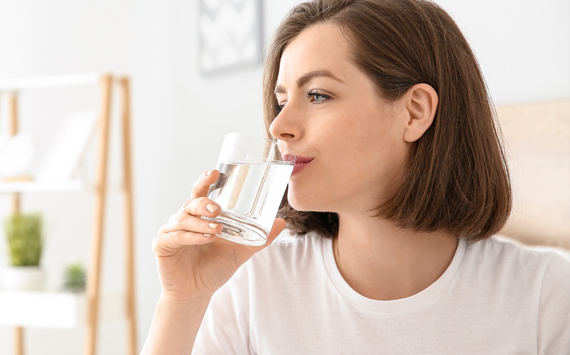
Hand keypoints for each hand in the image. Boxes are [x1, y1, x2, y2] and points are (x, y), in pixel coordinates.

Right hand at [152, 169, 285, 302]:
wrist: (197, 293)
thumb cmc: (215, 268)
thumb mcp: (240, 251)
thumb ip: (259, 238)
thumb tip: (281, 222)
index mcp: (199, 215)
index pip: (200, 192)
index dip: (205, 180)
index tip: (214, 173)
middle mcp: (183, 219)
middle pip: (191, 202)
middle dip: (205, 203)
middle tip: (218, 210)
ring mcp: (170, 231)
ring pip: (184, 219)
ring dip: (201, 223)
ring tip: (217, 229)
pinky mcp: (162, 245)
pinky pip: (176, 236)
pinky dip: (191, 237)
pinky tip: (205, 239)